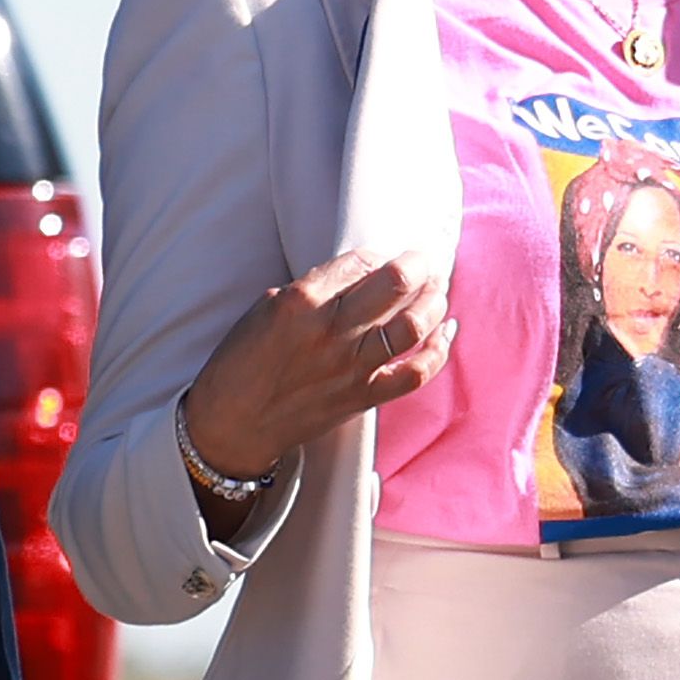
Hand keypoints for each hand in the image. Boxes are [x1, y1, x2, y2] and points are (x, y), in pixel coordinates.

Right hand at [180, 250, 449, 492]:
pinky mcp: (363, 396)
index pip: (361, 260)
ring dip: (434, 300)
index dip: (379, 254)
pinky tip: (446, 330)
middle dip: (417, 264)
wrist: (233, 425)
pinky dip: (439, 351)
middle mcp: (332, 331)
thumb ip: (312, 288)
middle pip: (396, 284)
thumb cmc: (242, 363)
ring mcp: (351, 366)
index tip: (383, 257)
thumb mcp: (266, 307)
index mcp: (302, 300)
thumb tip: (357, 277)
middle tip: (422, 261)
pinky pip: (416, 373)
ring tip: (437, 289)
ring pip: (414, 325)